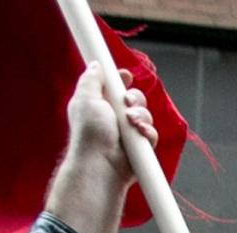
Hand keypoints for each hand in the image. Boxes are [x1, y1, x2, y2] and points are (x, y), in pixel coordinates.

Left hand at [47, 64, 158, 232]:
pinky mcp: (140, 147)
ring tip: (131, 122)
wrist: (101, 163)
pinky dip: (148, 132)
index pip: (114, 85)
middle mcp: (114, 117)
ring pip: (145, 115)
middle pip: (134, 98)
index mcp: (100, 103)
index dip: (121, 79)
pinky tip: (141, 134)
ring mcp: (127, 132)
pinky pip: (152, 133)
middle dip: (134, 98)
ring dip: (141, 115)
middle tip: (127, 102)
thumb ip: (91, 79)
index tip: (124, 76)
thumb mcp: (85, 98)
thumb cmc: (90, 134)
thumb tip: (96, 65)